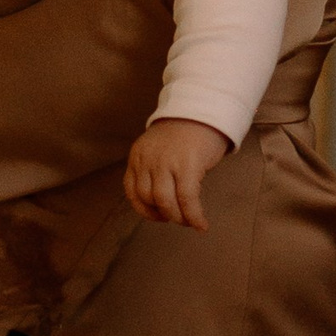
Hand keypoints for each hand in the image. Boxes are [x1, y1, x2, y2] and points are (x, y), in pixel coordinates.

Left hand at [124, 117, 230, 231]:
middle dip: (164, 215)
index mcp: (138, 155)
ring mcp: (166, 162)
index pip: (132, 191)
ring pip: (165, 202)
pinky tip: (201, 225)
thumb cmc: (184, 135)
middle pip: (148, 198)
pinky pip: (187, 199)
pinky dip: (194, 216)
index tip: (158, 216)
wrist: (204, 111)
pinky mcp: (187, 165)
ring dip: (178, 217)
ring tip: (189, 221)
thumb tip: (160, 205)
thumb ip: (153, 170)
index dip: (144, 210)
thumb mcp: (157, 149)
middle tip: (178, 219)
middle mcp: (148, 159)